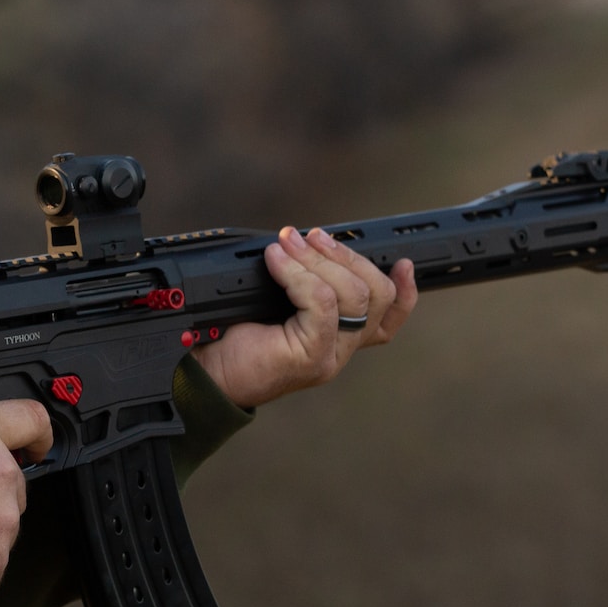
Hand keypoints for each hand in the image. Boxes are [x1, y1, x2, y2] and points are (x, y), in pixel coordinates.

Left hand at [193, 226, 418, 408]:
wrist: (202, 371)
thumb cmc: (229, 337)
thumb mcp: (274, 302)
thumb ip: (302, 282)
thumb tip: (309, 242)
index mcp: (338, 339)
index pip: (388, 320)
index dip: (405, 291)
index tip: (402, 261)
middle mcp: (340, 350)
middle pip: (375, 295)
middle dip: (345, 256)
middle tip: (309, 236)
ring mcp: (330, 356)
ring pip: (352, 294)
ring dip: (318, 259)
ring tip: (287, 242)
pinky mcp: (312, 356)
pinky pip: (323, 303)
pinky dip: (299, 274)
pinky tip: (276, 260)